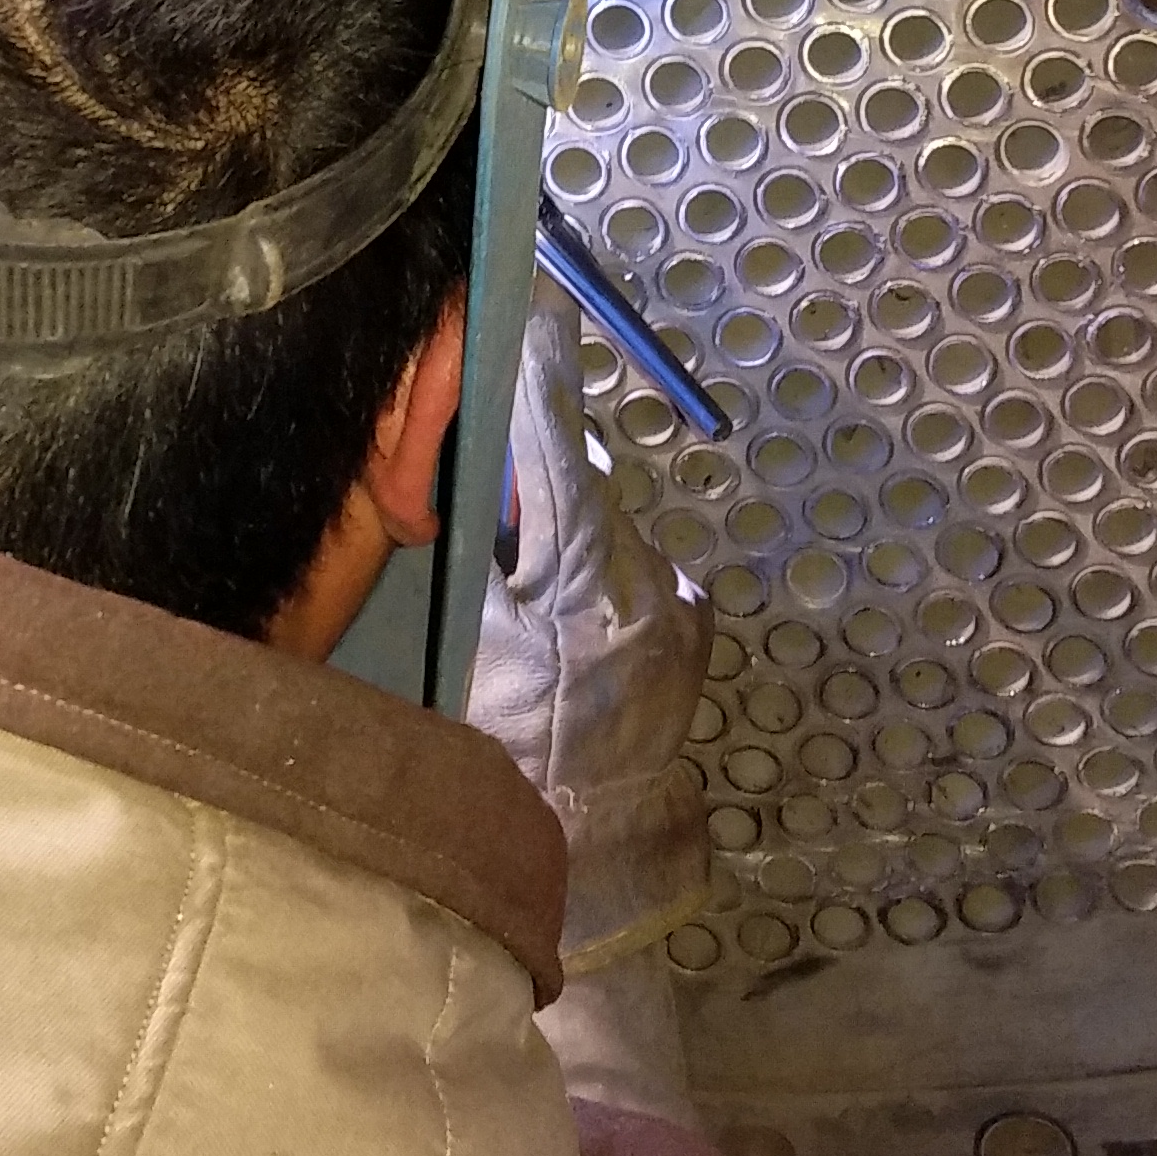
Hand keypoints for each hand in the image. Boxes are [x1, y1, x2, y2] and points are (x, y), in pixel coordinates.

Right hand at [468, 281, 718, 975]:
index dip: (533, 358)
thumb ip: (472, 543)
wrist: (594, 858)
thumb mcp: (466, 639)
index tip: (523, 297)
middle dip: (530, 465)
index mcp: (582, 560)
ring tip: (509, 578)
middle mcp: (645, 566)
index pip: (550, 427)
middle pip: (575, 477)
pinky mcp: (689, 633)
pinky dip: (591, 575)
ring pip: (603, 526)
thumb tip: (471, 461)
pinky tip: (554, 621)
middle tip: (474, 479)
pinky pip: (631, 574)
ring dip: (560, 530)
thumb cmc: (505, 754)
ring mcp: (677, 603)